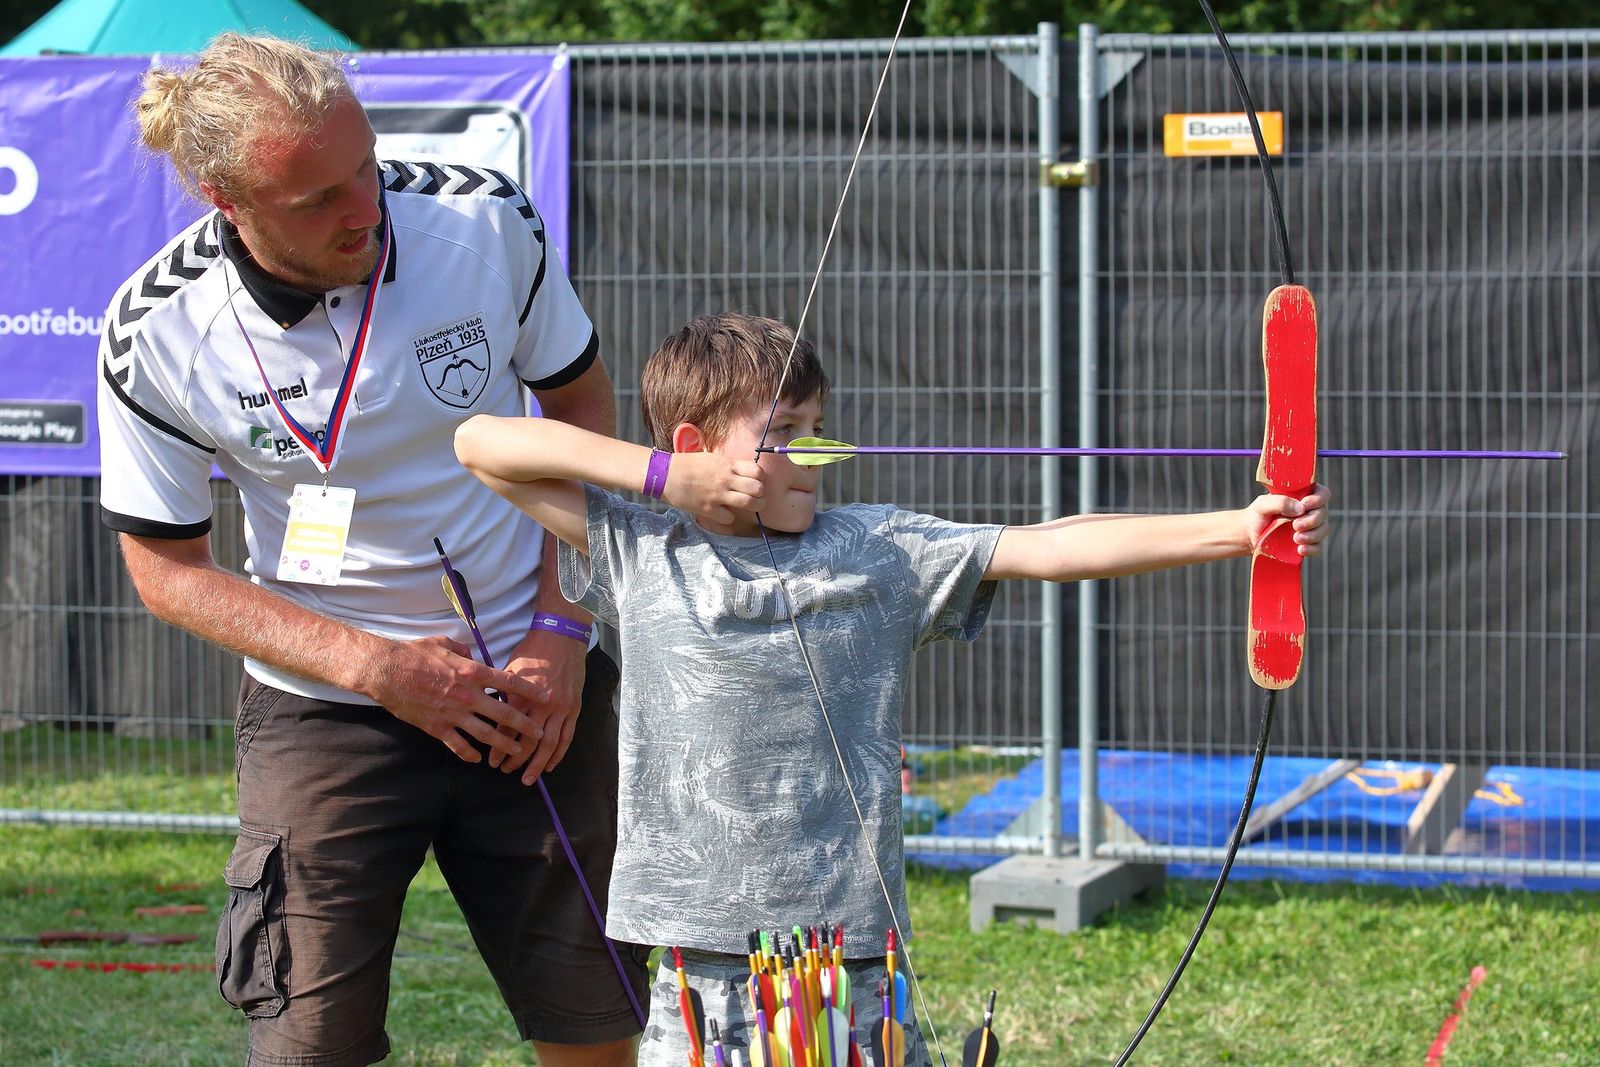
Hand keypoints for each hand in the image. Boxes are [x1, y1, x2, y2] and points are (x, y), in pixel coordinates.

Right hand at [367, 635, 545, 763]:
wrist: (387, 672)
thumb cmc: (415, 654)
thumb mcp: (444, 643)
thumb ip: (463, 651)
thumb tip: (473, 656)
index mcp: (472, 672)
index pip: (509, 682)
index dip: (530, 690)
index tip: (545, 697)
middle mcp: (468, 695)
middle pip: (504, 713)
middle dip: (525, 725)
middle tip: (539, 733)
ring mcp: (453, 714)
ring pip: (486, 734)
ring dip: (504, 744)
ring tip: (517, 751)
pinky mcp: (437, 727)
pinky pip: (458, 745)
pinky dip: (470, 754)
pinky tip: (478, 759)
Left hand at [498, 626, 588, 783]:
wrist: (561, 638)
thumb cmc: (531, 651)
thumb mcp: (509, 669)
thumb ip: (500, 693)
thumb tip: (486, 708)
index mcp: (521, 696)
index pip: (508, 730)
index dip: (498, 748)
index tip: (491, 760)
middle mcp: (542, 705)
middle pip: (528, 742)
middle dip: (516, 760)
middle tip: (506, 771)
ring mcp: (560, 708)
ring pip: (549, 744)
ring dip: (537, 764)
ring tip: (528, 778)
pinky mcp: (573, 708)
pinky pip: (567, 736)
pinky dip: (559, 754)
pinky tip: (550, 765)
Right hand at [662, 451, 765, 526]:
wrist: (664, 474)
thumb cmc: (686, 465)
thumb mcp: (711, 458)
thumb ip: (728, 465)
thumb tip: (742, 472)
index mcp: (727, 464)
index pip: (757, 470)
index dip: (760, 478)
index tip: (755, 481)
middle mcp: (726, 479)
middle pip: (758, 488)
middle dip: (760, 495)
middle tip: (756, 497)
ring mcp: (718, 494)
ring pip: (749, 503)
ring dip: (753, 507)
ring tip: (750, 507)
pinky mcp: (709, 508)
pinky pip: (730, 518)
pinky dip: (729, 518)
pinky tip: (724, 513)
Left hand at [1246, 482, 1332, 557]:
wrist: (1250, 535)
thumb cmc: (1258, 514)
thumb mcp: (1263, 504)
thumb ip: (1280, 502)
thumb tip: (1301, 508)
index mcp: (1303, 496)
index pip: (1322, 494)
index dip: (1318, 499)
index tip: (1305, 504)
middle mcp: (1310, 511)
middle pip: (1323, 513)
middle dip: (1313, 520)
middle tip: (1295, 525)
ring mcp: (1310, 528)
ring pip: (1323, 530)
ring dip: (1313, 535)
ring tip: (1295, 539)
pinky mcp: (1307, 543)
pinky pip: (1317, 547)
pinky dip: (1311, 549)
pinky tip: (1300, 550)